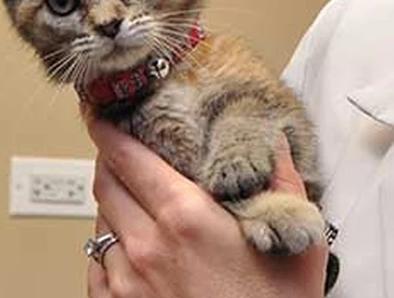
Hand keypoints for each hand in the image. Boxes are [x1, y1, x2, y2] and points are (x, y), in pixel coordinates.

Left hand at [84, 112, 326, 297]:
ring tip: (138, 204)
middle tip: (123, 150)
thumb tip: (275, 144)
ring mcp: (126, 282)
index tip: (101, 114)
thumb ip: (283, 183)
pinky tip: (132, 249)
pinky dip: (107, 249)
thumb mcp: (297, 240)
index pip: (127, 156)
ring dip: (113, 206)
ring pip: (99, 222)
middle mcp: (147, 245)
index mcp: (186, 216)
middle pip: (104, 182)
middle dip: (110, 160)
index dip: (108, 130)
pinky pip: (95, 266)